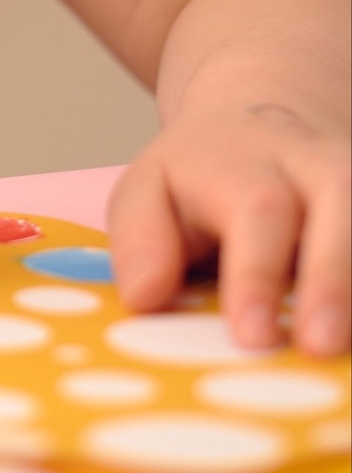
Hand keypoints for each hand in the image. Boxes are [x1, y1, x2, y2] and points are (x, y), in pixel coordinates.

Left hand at [109, 102, 350, 355]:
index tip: (252, 335)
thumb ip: (142, 242)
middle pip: (340, 209)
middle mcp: (315, 167)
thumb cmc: (196, 178)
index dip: (257, 274)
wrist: (258, 122)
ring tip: (345, 350)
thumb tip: (145, 299)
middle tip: (319, 346)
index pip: (257, 210)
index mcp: (244, 162)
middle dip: (331, 282)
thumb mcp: (147, 193)